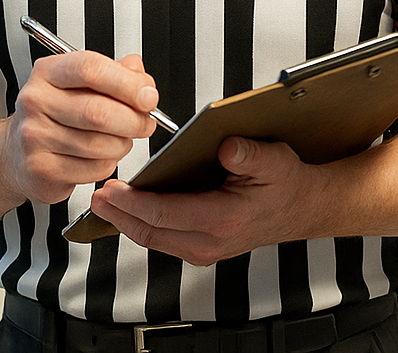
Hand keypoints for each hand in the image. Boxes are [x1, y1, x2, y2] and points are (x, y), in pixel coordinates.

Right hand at [3, 51, 160, 205]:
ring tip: (121, 139)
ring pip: (101, 143)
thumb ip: (116, 75)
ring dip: (123, 143)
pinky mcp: (41, 169)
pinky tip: (102, 155)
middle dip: (134, 120)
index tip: (148, 96)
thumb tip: (143, 81)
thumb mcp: (80, 84)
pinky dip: (109, 163)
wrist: (15, 152)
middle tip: (145, 123)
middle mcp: (36, 101)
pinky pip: (94, 168)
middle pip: (99, 111)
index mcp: (48, 72)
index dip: (127, 83)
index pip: (91, 69)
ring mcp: (35, 137)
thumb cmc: (54, 114)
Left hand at [90, 136, 318, 265]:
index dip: (133, 203)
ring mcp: (204, 249)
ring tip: (105, 200)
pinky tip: (128, 208)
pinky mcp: (200, 247)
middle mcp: (210, 241)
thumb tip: (227, 147)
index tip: (111, 190)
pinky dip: (141, 224)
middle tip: (96, 195)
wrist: (301, 209)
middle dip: (119, 215)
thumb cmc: (285, 184)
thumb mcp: (274, 161)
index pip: (165, 215)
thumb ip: (250, 155)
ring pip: (153, 239)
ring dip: (126, 221)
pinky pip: (162, 239)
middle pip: (150, 233)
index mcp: (223, 219)